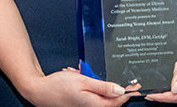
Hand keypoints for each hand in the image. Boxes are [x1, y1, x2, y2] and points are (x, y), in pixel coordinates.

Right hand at [19, 66, 139, 106]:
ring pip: (101, 95)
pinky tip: (79, 76)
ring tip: (82, 73)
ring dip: (97, 83)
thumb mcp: (83, 80)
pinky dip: (89, 85)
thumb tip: (120, 90)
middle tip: (107, 74)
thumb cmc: (58, 86)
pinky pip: (92, 95)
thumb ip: (103, 86)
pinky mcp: (82, 104)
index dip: (129, 92)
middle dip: (111, 85)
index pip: (118, 101)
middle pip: (111, 99)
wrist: (40, 91)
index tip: (136, 85)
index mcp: (95, 105)